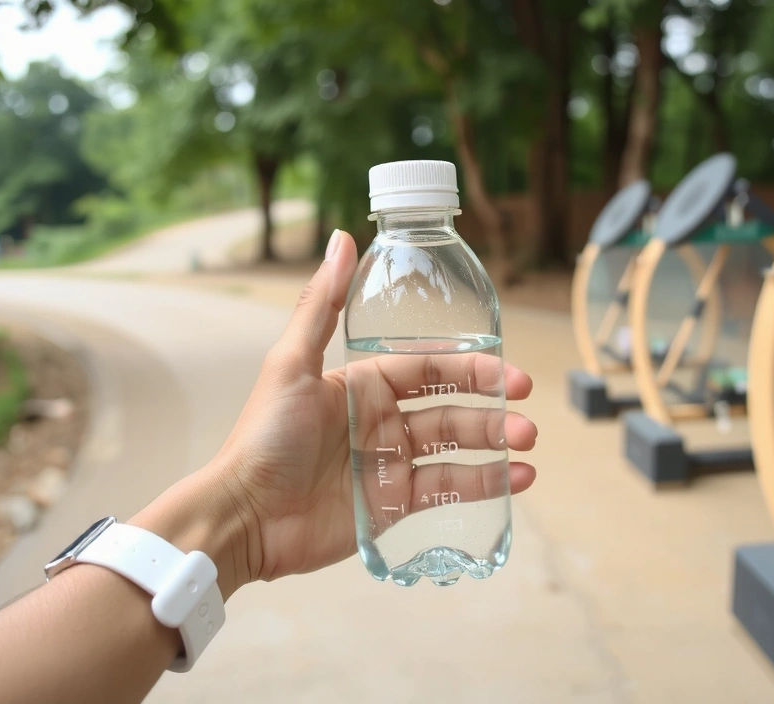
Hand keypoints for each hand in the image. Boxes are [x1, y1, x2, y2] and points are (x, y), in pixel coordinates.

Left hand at [206, 230, 537, 585]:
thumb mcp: (291, 365)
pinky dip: (485, 484)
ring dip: (497, 445)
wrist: (245, 516)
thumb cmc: (264, 438)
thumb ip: (322, 303)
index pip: (430, 369)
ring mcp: (391, 463)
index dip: (472, 369)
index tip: (509, 374)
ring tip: (529, 446)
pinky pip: (448, 489)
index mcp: (363, 384)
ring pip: (457, 448)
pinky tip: (518, 480)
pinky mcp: (394, 505)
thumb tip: (343, 237)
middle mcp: (382, 420)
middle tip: (527, 417)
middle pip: (452, 409)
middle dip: (493, 410)